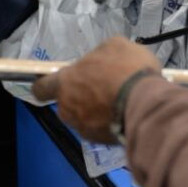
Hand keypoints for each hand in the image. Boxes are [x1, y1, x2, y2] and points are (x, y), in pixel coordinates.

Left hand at [32, 37, 161, 143]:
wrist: (146, 103)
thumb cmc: (126, 69)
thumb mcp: (115, 45)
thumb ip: (99, 55)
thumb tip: (99, 60)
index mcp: (66, 82)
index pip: (41, 88)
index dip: (44, 85)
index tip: (55, 82)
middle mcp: (68, 108)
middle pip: (66, 103)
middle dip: (80, 96)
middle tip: (101, 88)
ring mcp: (83, 127)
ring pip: (83, 117)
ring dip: (94, 110)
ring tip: (117, 101)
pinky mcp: (100, 141)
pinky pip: (100, 128)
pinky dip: (108, 122)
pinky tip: (124, 112)